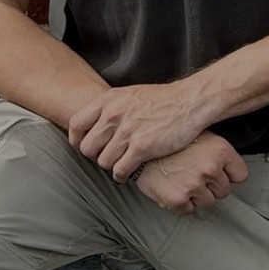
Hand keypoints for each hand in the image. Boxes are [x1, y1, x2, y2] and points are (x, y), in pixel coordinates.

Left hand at [69, 82, 212, 180]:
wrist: (192, 102)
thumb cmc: (165, 100)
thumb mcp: (132, 94)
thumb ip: (112, 108)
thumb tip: (95, 125)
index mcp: (110, 100)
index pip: (76, 124)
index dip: (77, 140)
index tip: (84, 146)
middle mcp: (114, 115)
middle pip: (88, 148)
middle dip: (97, 155)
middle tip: (110, 155)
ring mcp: (128, 132)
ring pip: (103, 162)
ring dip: (112, 165)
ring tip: (124, 162)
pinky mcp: (142, 148)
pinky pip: (119, 170)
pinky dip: (123, 175)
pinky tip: (131, 170)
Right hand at [134, 132, 248, 215]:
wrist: (141, 148)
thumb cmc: (171, 142)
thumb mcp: (202, 137)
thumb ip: (218, 153)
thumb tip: (229, 169)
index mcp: (221, 150)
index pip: (240, 175)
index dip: (229, 176)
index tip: (222, 175)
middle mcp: (211, 168)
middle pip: (224, 191)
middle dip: (212, 186)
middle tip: (197, 177)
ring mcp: (195, 185)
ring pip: (208, 202)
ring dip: (197, 196)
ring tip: (184, 181)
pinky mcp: (178, 199)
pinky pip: (188, 210)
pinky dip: (182, 204)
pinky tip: (174, 188)